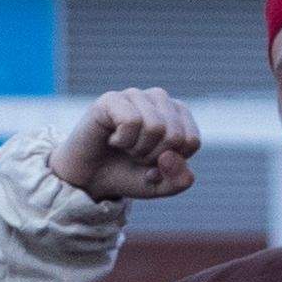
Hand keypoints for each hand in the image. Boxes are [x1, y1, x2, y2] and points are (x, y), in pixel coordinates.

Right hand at [50, 87, 202, 204]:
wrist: (89, 180)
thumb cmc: (127, 174)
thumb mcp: (161, 186)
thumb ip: (179, 179)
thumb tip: (170, 156)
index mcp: (178, 114)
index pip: (191, 141)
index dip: (171, 163)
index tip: (154, 163)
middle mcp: (159, 98)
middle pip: (175, 135)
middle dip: (154, 157)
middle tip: (135, 156)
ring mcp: (135, 95)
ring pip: (155, 127)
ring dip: (138, 150)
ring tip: (125, 147)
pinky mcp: (112, 99)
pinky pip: (131, 121)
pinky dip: (122, 141)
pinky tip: (112, 139)